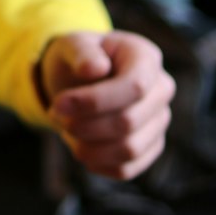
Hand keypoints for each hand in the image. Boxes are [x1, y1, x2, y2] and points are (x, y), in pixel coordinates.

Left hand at [38, 30, 175, 180]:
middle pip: (129, 122)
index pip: (134, 87)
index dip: (94, 101)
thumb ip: (82, 52)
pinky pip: (126, 169)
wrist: (78, 78)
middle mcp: (161, 90)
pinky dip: (96, 163)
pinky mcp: (149, 147)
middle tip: (54, 116)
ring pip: (129, 150)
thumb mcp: (72, 45)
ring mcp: (159, 121)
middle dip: (84, 125)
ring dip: (88, 147)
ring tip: (65, 130)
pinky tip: (77, 145)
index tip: (58, 105)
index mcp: (146, 57)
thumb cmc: (77, 58)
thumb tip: (95, 68)